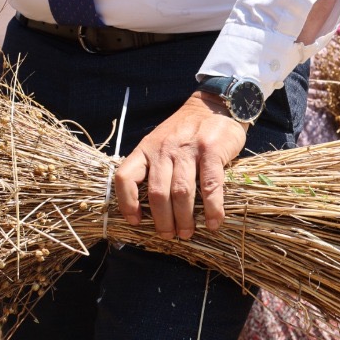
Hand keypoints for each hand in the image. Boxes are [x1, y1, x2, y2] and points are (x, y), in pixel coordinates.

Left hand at [112, 92, 248, 239]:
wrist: (215, 104)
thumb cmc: (186, 131)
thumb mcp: (162, 143)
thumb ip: (155, 167)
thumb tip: (150, 208)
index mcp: (146, 149)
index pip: (125, 176)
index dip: (126, 202)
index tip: (136, 221)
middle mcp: (163, 149)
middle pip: (156, 193)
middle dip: (162, 221)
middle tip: (169, 235)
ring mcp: (187, 149)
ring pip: (181, 192)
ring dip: (184, 219)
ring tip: (188, 233)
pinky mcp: (211, 150)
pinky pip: (210, 186)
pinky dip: (212, 208)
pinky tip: (214, 222)